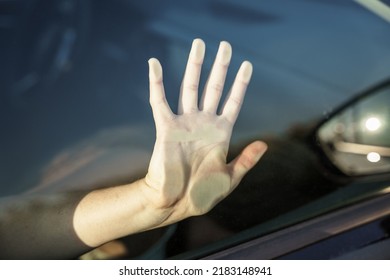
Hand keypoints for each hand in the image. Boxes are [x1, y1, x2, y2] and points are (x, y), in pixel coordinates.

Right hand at [144, 39, 266, 222]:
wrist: (176, 202)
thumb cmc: (203, 194)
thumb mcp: (230, 179)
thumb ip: (246, 161)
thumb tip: (264, 144)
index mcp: (221, 133)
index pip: (233, 102)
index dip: (240, 83)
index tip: (247, 65)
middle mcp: (204, 123)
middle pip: (213, 88)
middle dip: (220, 66)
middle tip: (225, 45)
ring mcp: (185, 123)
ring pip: (190, 88)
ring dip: (194, 66)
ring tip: (199, 44)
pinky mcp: (166, 128)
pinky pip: (159, 101)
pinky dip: (156, 82)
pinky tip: (154, 63)